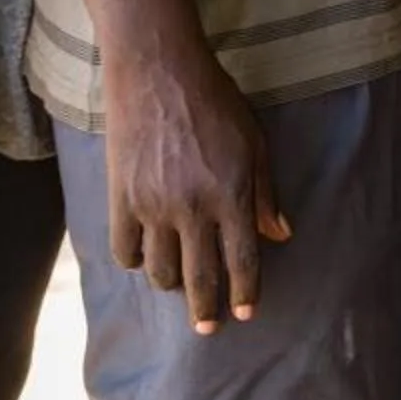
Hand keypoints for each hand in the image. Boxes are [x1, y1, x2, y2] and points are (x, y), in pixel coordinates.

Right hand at [99, 41, 289, 333]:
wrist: (158, 72)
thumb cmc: (216, 102)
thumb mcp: (255, 142)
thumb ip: (266, 193)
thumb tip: (279, 235)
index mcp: (232, 194)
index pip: (242, 260)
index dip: (245, 292)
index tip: (245, 314)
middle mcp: (192, 208)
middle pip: (199, 277)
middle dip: (206, 309)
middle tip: (208, 327)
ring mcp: (153, 206)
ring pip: (160, 271)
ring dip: (172, 285)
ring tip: (178, 286)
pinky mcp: (121, 198)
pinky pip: (125, 250)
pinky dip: (136, 262)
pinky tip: (145, 258)